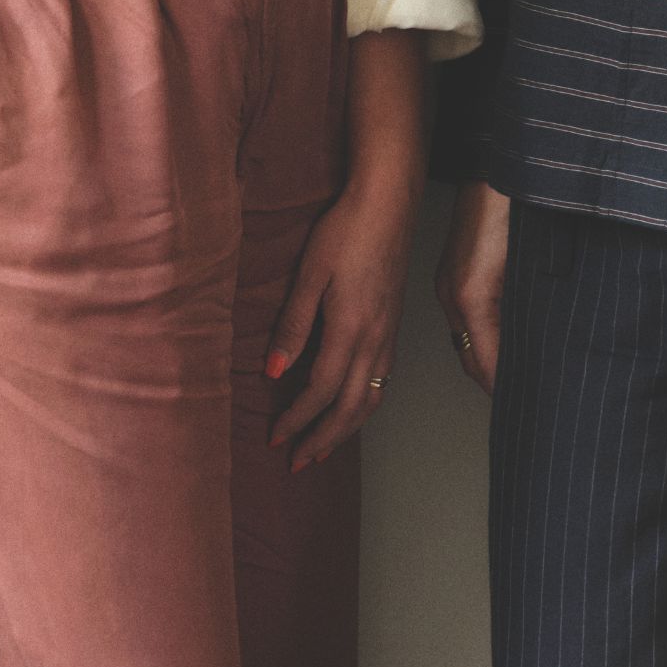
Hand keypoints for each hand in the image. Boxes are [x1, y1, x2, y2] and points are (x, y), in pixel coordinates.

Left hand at [265, 177, 419, 470]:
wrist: (390, 203)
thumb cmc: (345, 231)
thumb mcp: (310, 275)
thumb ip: (293, 326)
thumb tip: (273, 372)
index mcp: (351, 329)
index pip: (321, 390)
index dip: (297, 419)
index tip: (274, 437)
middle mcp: (375, 340)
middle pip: (350, 406)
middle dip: (323, 438)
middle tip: (297, 462)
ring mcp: (389, 335)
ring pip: (371, 398)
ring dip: (346, 428)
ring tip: (323, 447)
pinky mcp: (394, 327)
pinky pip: (382, 381)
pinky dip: (364, 405)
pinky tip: (351, 407)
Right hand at [443, 178, 511, 390]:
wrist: (501, 169)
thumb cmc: (516, 207)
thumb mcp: (527, 264)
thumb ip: (527, 312)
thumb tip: (532, 352)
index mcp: (470, 297)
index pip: (483, 362)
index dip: (503, 386)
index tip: (526, 405)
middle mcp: (454, 296)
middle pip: (472, 357)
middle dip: (495, 380)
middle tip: (528, 399)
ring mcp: (452, 285)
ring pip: (470, 340)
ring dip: (491, 360)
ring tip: (523, 377)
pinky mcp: (459, 274)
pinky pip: (469, 319)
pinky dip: (488, 337)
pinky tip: (513, 340)